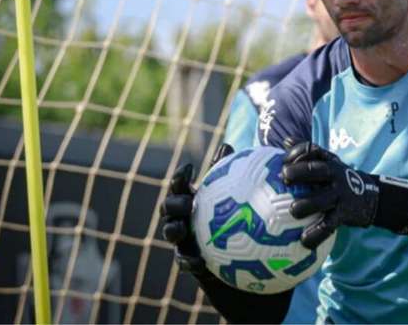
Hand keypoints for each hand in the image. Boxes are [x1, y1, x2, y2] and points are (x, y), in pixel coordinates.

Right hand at [160, 144, 233, 277]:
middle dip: (173, 203)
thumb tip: (227, 145)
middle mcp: (182, 218)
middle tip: (188, 202)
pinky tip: (200, 262)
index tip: (190, 167)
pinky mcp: (188, 262)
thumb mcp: (232, 197)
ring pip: (170, 233)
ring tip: (182, 228)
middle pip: (168, 208)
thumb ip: (227, 174)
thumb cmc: (234, 221)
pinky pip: (184, 262)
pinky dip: (189, 261)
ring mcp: (183, 240)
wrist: (238, 259)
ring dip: (173, 229)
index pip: (180, 186)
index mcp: (191, 200)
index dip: (180, 177)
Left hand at [281, 141, 379, 248]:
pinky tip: (304, 240)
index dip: (296, 153)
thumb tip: (285, 140)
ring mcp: (340, 195)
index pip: (311, 150)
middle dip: (300, 172)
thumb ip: (308, 153)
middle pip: (317, 170)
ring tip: (293, 210)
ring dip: (306, 205)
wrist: (370, 197)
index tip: (282, 161)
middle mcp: (335, 175)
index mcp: (328, 161)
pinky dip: (316, 234)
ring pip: (321, 199)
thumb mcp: (328, 162)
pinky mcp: (343, 214)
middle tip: (285, 177)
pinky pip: (328, 225)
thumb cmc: (339, 179)